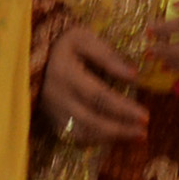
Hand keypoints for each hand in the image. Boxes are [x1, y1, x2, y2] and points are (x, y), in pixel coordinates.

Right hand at [40, 25, 148, 146]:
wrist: (33, 55)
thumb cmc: (64, 45)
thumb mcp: (83, 39)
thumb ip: (107, 55)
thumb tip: (134, 75)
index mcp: (65, 74)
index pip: (98, 96)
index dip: (122, 108)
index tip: (145, 115)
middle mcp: (57, 97)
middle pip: (91, 120)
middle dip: (120, 129)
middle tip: (144, 132)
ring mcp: (53, 112)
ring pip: (82, 133)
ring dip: (110, 138)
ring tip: (135, 137)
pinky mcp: (52, 121)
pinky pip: (75, 137)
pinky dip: (97, 141)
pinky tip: (116, 137)